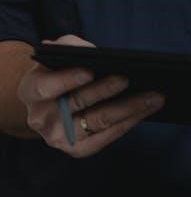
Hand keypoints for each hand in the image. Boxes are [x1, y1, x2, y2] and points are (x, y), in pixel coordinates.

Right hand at [18, 35, 164, 157]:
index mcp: (31, 90)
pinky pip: (108, 136)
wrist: (48, 104)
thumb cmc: (56, 72)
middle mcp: (42, 118)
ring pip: (100, 122)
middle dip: (106, 90)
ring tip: (153, 96)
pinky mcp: (78, 150)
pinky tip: (146, 110)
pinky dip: (129, 122)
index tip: (90, 71)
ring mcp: (60, 138)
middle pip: (80, 103)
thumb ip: (70, 47)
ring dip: (130, 108)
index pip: (47, 87)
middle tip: (129, 78)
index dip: (68, 80)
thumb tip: (95, 53)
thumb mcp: (56, 54)